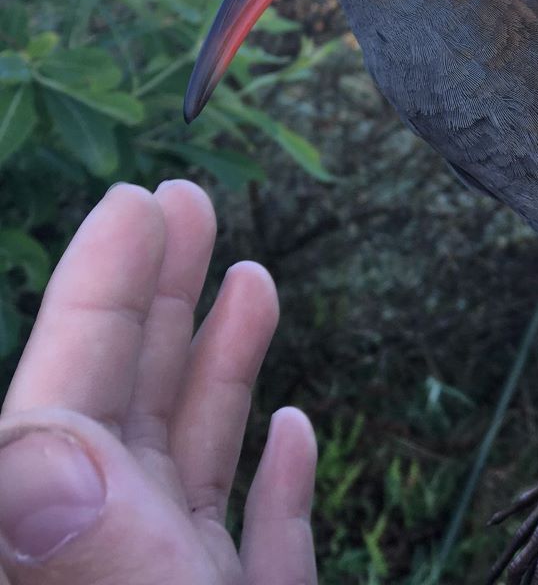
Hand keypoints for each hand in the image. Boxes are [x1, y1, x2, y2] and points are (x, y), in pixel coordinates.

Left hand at [0, 181, 316, 584]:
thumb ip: (87, 548)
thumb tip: (30, 447)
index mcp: (61, 549)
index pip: (69, 395)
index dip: (99, 289)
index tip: (136, 203)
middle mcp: (110, 562)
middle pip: (129, 405)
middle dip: (163, 295)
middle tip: (190, 201)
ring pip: (194, 461)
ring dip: (221, 364)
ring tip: (250, 277)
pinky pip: (259, 539)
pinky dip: (277, 479)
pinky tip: (294, 429)